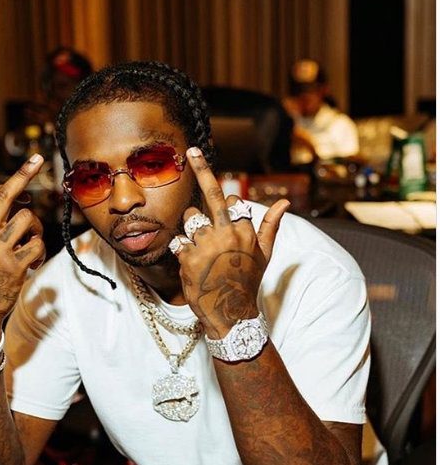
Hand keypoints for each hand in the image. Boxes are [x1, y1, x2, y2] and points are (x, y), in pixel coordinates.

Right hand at [0, 157, 46, 347]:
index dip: (12, 181)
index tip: (29, 167)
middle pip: (7, 196)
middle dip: (24, 175)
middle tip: (37, 159)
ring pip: (27, 220)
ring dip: (35, 229)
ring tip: (29, 243)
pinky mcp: (13, 266)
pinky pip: (36, 245)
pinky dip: (39, 251)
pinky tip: (31, 261)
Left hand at [172, 147, 289, 338]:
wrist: (230, 312)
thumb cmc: (248, 281)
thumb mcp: (264, 255)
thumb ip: (270, 226)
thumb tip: (284, 202)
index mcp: (245, 230)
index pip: (232, 200)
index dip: (227, 204)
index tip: (226, 209)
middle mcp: (227, 233)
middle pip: (211, 195)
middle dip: (201, 170)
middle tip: (192, 152)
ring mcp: (206, 245)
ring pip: (190, 218)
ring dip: (191, 227)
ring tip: (200, 247)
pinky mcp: (189, 257)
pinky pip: (179, 241)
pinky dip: (182, 249)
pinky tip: (191, 263)